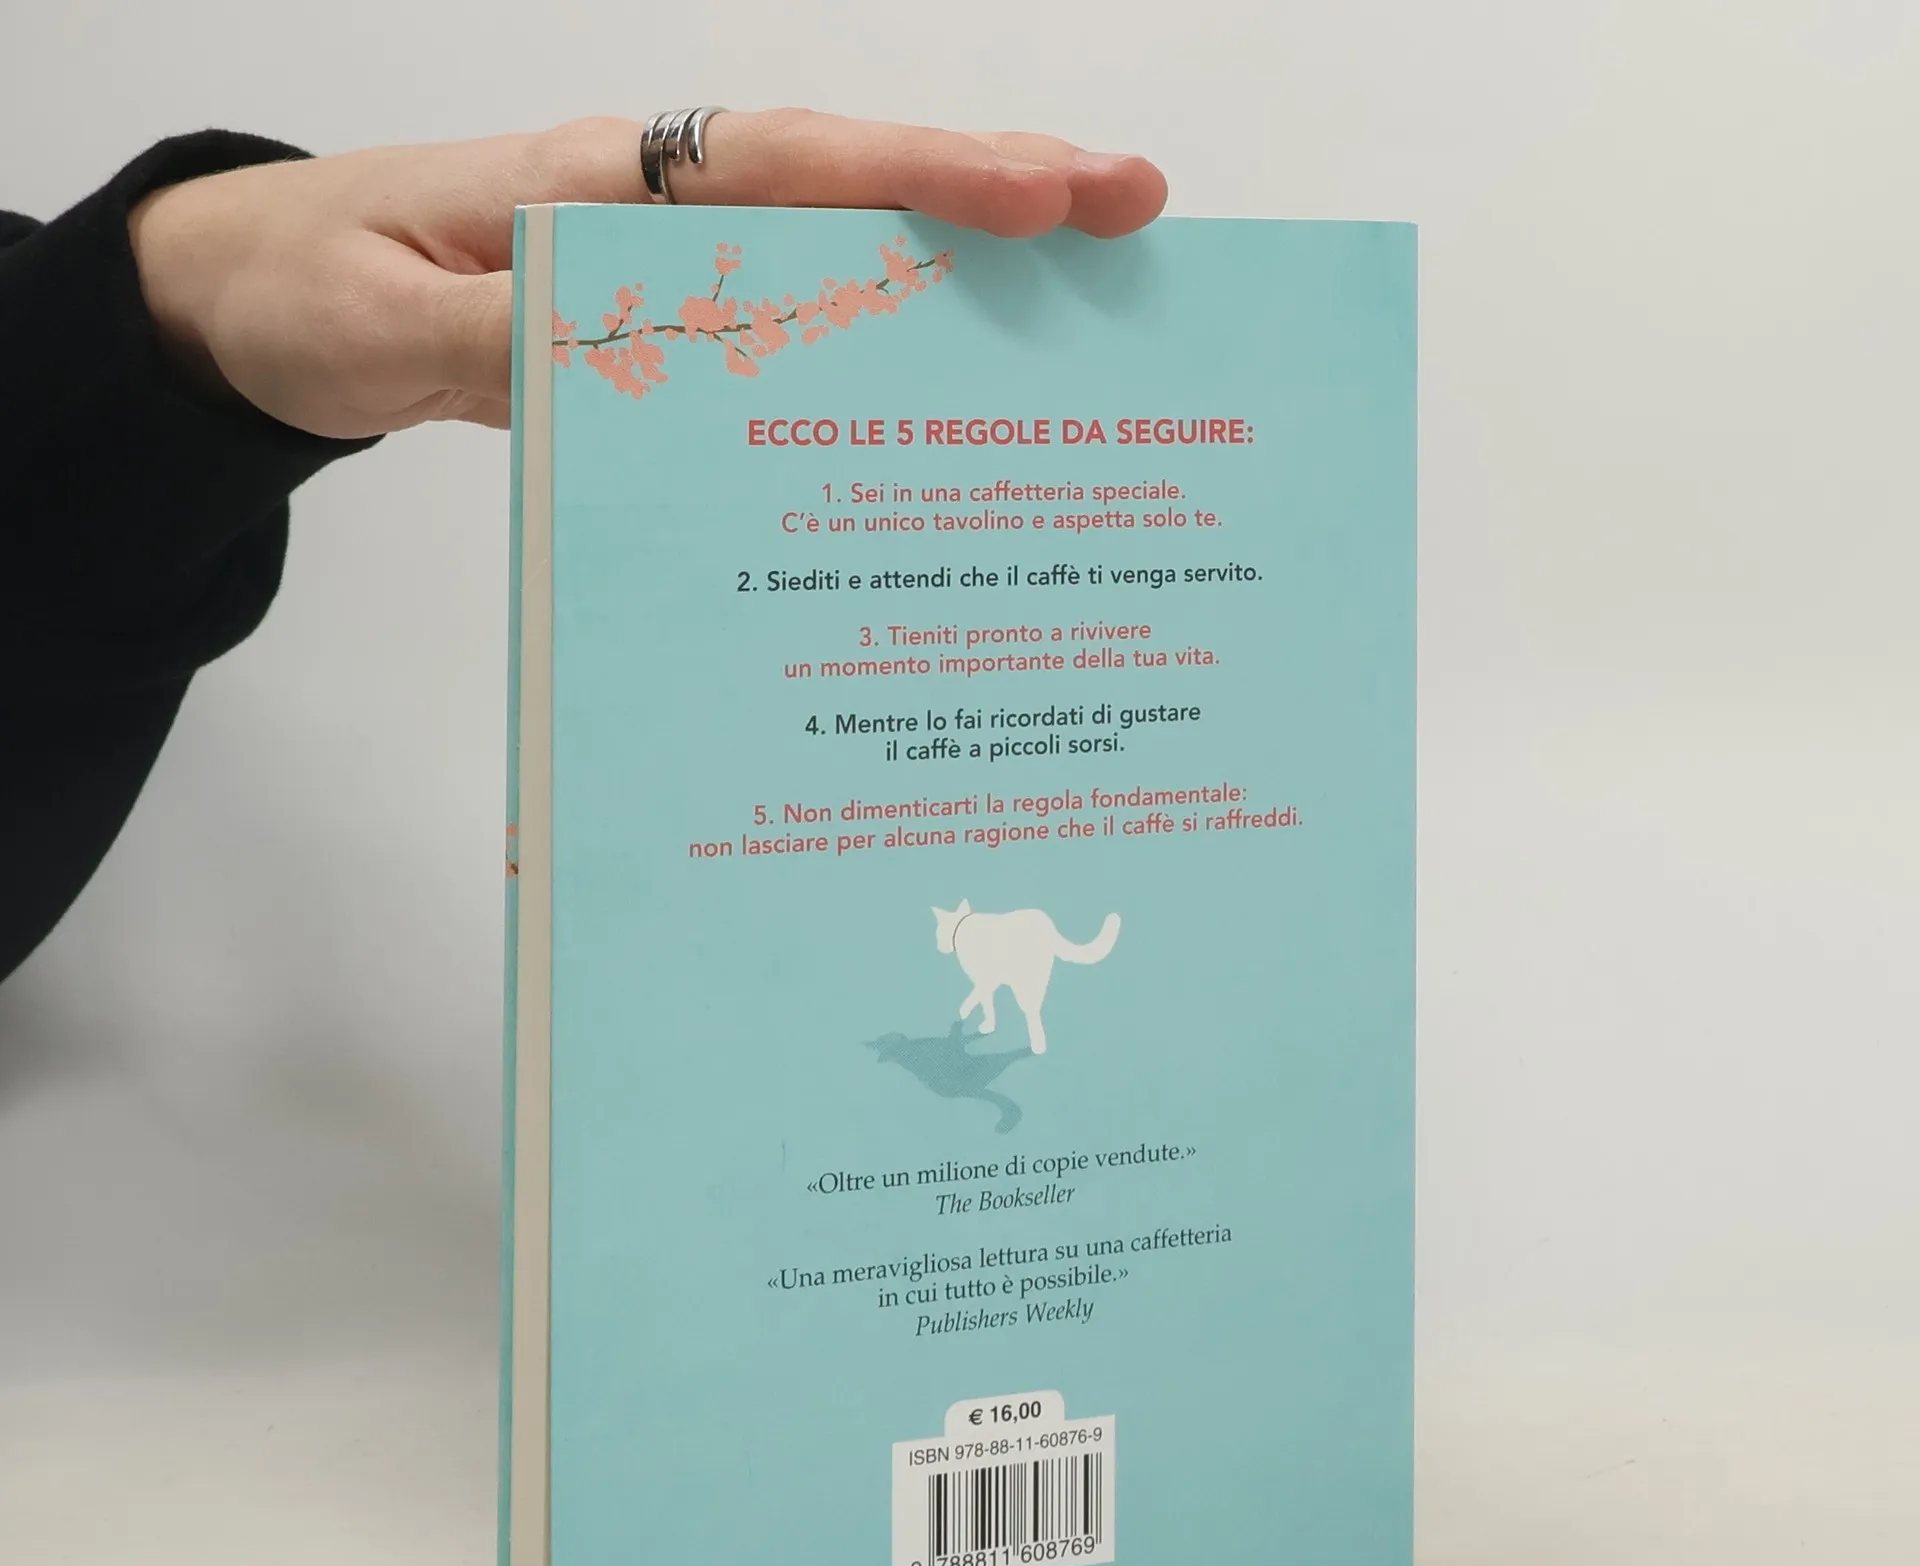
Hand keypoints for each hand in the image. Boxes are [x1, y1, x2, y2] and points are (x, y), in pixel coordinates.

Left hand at [128, 112, 1166, 438]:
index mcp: (598, 188)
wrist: (256, 302)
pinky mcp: (665, 320)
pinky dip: (882, 327)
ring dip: (965, 260)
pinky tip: (955, 366)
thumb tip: (634, 361)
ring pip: (840, 243)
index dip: (910, 181)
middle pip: (846, 186)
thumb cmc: (310, 294)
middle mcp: (655, 209)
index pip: (780, 171)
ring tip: (1095, 275)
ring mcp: (669, 262)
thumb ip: (501, 347)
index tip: (1034, 197)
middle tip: (1133, 207)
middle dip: (992, 192)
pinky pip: (793, 315)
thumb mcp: (380, 329)